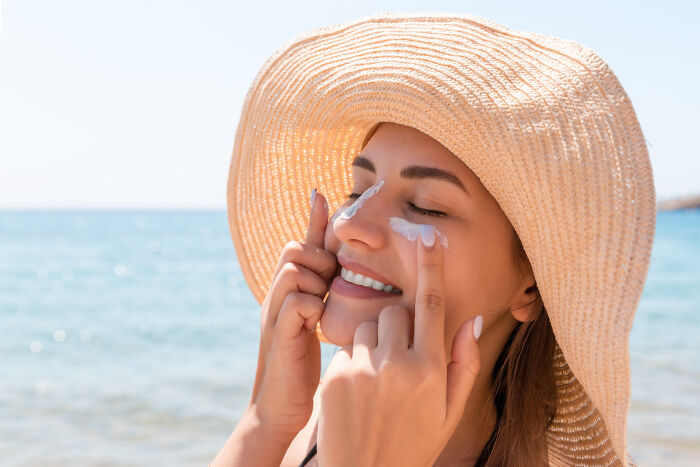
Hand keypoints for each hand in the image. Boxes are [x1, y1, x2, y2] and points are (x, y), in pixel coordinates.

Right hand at [248, 189, 337, 441]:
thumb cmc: (303, 366)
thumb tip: (341, 273)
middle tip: (329, 282)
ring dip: (315, 279)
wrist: (280, 409)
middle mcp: (277, 297)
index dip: (312, 220)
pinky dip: (311, 306)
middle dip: (317, 257)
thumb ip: (323, 297)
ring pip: (293, 269)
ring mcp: (275, 314)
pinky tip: (318, 324)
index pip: (300, 245)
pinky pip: (295, 301)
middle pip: (293, 248)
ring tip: (323, 303)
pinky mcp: (278, 335)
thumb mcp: (316, 324)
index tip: (321, 193)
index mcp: (289, 292)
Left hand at [317, 225, 481, 466]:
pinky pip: (346, 349)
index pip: (432, 305)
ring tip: (376, 383)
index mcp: (431, 370)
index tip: (427, 235)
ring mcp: (364, 370)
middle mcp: (398, 365)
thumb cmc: (415, 443)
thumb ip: (464, 364)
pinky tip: (357, 395)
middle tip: (397, 359)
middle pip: (394, 312)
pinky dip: (353, 362)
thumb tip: (472, 318)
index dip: (431, 266)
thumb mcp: (449, 411)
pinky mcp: (336, 376)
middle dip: (397, 326)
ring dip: (373, 344)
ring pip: (367, 328)